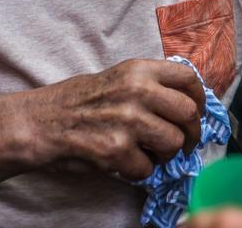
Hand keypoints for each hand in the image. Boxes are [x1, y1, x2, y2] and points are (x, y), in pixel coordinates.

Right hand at [28, 59, 205, 180]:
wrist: (41, 122)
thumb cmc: (78, 101)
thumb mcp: (118, 78)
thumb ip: (151, 85)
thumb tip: (186, 104)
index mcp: (139, 70)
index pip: (188, 78)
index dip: (199, 99)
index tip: (196, 113)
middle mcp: (137, 91)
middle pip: (188, 113)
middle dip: (191, 134)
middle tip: (183, 144)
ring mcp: (128, 121)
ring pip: (173, 142)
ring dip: (165, 155)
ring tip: (149, 153)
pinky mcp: (116, 150)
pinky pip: (148, 168)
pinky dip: (139, 170)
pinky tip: (124, 162)